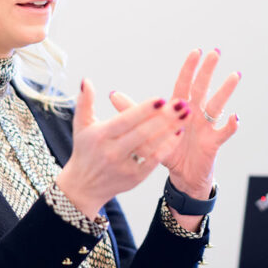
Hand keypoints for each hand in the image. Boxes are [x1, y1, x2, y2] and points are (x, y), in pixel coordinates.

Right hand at [56, 78, 189, 218]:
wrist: (84, 186)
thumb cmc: (85, 150)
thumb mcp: (81, 125)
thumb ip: (84, 101)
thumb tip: (87, 80)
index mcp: (100, 135)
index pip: (125, 121)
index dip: (143, 110)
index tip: (161, 99)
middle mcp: (112, 152)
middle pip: (142, 133)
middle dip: (164, 118)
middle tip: (182, 103)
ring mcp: (124, 166)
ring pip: (151, 146)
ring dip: (170, 130)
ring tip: (186, 115)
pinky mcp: (135, 178)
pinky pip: (154, 161)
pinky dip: (167, 147)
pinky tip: (179, 133)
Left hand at [109, 48, 240, 199]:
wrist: (182, 176)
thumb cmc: (166, 150)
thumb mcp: (147, 132)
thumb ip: (133, 113)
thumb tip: (113, 94)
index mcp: (179, 109)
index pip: (184, 84)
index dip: (189, 68)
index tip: (196, 52)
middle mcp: (195, 113)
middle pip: (202, 88)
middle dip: (208, 70)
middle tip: (215, 52)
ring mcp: (206, 126)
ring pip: (217, 105)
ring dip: (225, 90)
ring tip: (234, 76)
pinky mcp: (213, 142)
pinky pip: (223, 132)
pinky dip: (230, 125)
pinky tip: (235, 117)